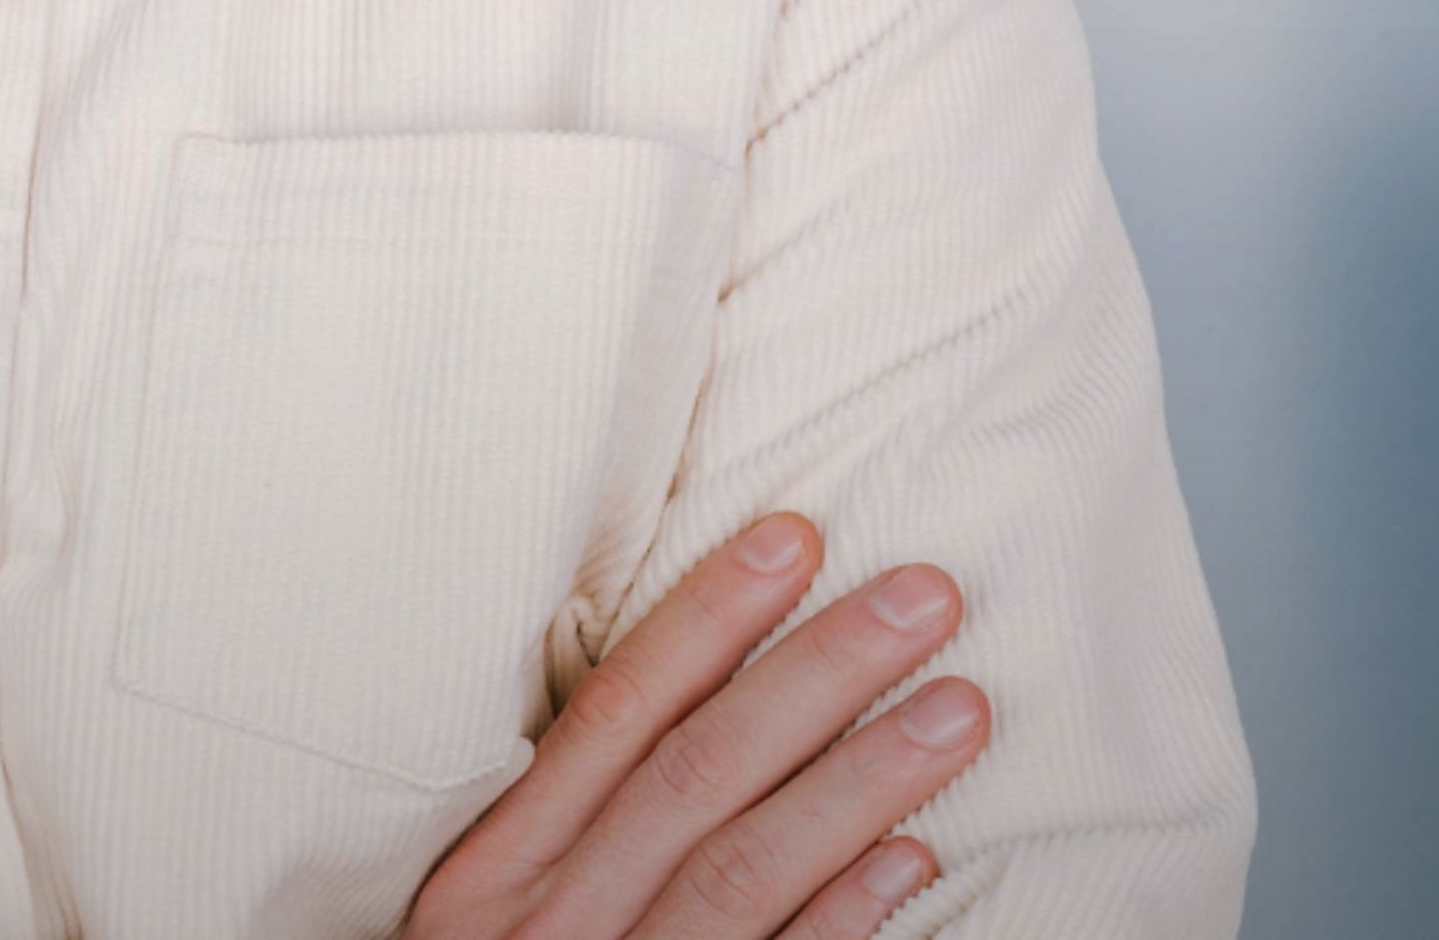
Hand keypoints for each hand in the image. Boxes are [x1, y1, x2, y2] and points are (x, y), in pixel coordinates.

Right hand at [398, 514, 989, 938]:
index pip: (615, 711)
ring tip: (959, 708)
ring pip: (747, 869)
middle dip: (816, 673)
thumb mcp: (479, 912)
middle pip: (699, 774)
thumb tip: (677, 701)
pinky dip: (845, 923)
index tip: (795, 536)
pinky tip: (916, 863)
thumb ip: (559, 823)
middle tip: (924, 595)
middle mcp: (551, 926)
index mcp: (493, 870)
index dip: (706, 618)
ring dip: (863, 782)